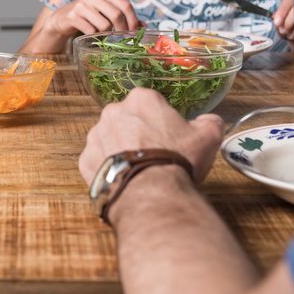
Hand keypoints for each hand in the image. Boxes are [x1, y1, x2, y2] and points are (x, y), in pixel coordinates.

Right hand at [52, 0, 140, 37]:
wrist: (61, 20)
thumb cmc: (87, 16)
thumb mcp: (104, 13)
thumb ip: (123, 17)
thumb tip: (144, 26)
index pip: (125, 4)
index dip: (133, 19)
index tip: (135, 32)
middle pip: (116, 14)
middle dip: (122, 30)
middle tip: (124, 39)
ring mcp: (81, 5)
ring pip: (104, 24)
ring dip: (107, 34)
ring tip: (104, 36)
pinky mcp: (72, 16)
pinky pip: (91, 30)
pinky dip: (94, 36)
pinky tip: (92, 35)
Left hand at [78, 88, 223, 184]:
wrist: (151, 193)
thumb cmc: (177, 160)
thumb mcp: (207, 137)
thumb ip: (209, 122)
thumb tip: (208, 120)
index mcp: (141, 99)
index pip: (150, 103)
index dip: (160, 119)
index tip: (168, 135)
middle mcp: (113, 112)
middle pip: (127, 119)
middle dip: (137, 133)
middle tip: (154, 153)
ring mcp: (95, 136)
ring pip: (109, 139)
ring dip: (120, 149)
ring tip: (138, 169)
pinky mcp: (85, 159)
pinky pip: (98, 160)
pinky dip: (108, 168)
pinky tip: (124, 179)